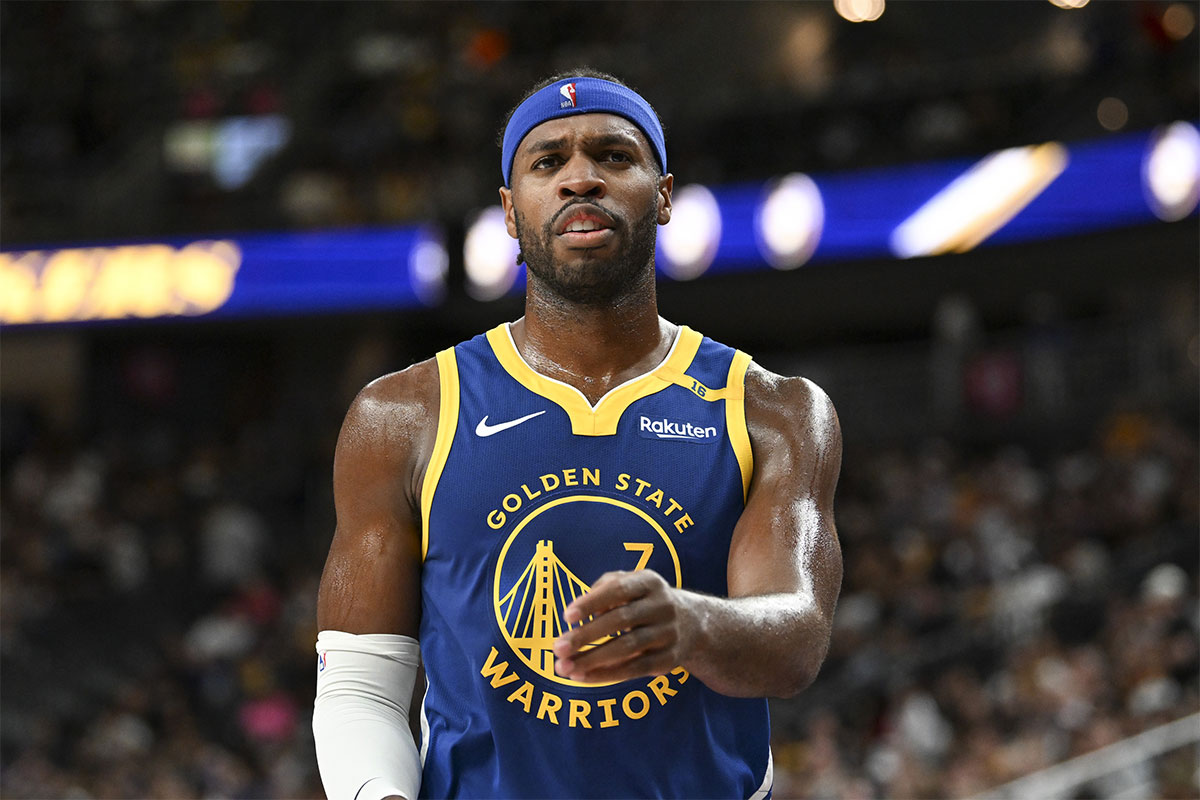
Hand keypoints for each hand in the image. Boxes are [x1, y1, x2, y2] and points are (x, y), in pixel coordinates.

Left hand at [551, 569, 695, 683]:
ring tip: (564, 667)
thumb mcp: (631, 583)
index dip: (592, 602)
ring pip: (627, 648)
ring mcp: (668, 634)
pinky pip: (634, 669)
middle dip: (586, 635)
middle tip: (558, 647)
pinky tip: (582, 677)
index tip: (567, 616)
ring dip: (592, 659)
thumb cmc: (645, 600)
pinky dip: (606, 675)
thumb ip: (604, 588)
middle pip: (621, 621)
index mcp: (650, 582)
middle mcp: (662, 606)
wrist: (694, 624)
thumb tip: (582, 611)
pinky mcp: (669, 660)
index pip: (618, 590)